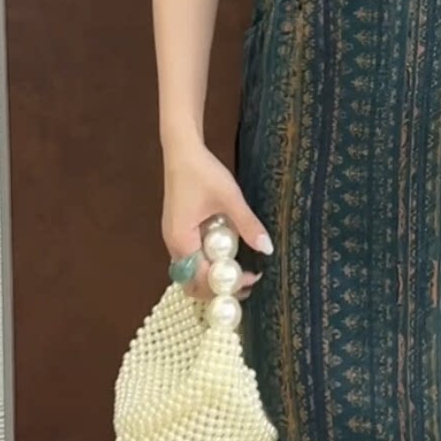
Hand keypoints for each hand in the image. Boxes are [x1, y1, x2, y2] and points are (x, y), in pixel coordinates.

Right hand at [161, 138, 270, 299]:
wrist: (182, 151)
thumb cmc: (203, 172)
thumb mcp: (230, 197)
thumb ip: (247, 224)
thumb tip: (267, 248)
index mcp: (182, 240)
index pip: (202, 278)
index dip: (227, 283)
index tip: (251, 278)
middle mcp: (173, 246)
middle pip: (192, 283)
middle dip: (218, 288)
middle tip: (247, 284)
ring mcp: (174, 240)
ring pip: (191, 273)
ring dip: (214, 277)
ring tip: (241, 273)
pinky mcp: (179, 233)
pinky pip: (192, 259)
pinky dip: (208, 265)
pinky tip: (227, 257)